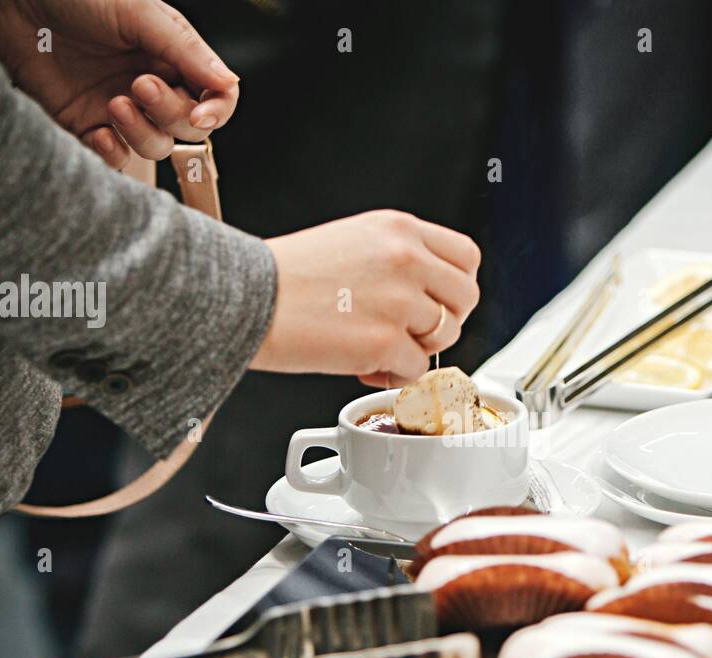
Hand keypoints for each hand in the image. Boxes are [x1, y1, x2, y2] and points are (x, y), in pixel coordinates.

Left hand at [0, 0, 239, 168]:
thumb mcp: (139, 13)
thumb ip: (187, 52)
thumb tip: (228, 85)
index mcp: (172, 57)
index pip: (215, 97)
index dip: (216, 112)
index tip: (200, 115)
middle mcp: (151, 85)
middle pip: (185, 127)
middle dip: (170, 114)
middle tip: (139, 85)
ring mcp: (118, 108)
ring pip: (154, 146)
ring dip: (142, 133)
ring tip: (115, 102)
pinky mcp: (84, 125)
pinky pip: (113, 157)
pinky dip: (114, 154)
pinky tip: (100, 133)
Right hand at [253, 211, 481, 386]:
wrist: (244, 296)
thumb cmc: (286, 276)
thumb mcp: (353, 240)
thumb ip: (398, 259)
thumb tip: (428, 296)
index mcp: (399, 229)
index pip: (467, 256)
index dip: (457, 286)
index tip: (441, 301)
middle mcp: (406, 259)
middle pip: (466, 298)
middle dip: (446, 321)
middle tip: (414, 332)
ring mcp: (399, 301)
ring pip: (445, 336)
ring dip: (417, 350)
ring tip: (380, 348)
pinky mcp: (384, 341)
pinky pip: (416, 369)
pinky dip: (394, 374)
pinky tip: (365, 365)